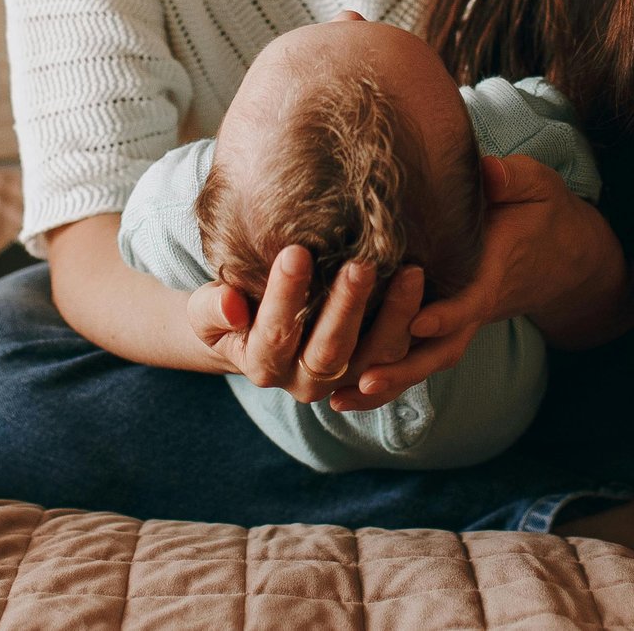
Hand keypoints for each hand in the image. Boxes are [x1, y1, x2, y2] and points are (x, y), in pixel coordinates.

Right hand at [186, 246, 395, 404]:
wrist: (256, 331)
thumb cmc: (231, 309)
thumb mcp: (205, 310)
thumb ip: (212, 309)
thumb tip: (229, 304)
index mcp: (263, 366)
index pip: (275, 333)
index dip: (285, 296)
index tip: (294, 252)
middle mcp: (306, 381)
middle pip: (331, 349)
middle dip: (347, 306)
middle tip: (361, 263)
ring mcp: (346, 378)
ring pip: (378, 356)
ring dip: (396, 316)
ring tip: (412, 272)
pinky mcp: (376, 366)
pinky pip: (402, 353)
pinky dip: (416, 325)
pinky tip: (427, 287)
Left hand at [335, 153, 585, 410]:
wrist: (565, 256)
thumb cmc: (541, 213)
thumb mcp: (535, 187)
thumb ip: (512, 180)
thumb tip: (489, 171)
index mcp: (493, 272)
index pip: (470, 299)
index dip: (446, 314)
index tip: (416, 321)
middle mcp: (474, 305)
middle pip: (441, 349)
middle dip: (404, 368)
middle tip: (366, 380)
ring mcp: (460, 320)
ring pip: (425, 361)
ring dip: (387, 383)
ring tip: (339, 400)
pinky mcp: (445, 324)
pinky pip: (417, 358)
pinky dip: (385, 378)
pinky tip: (344, 393)